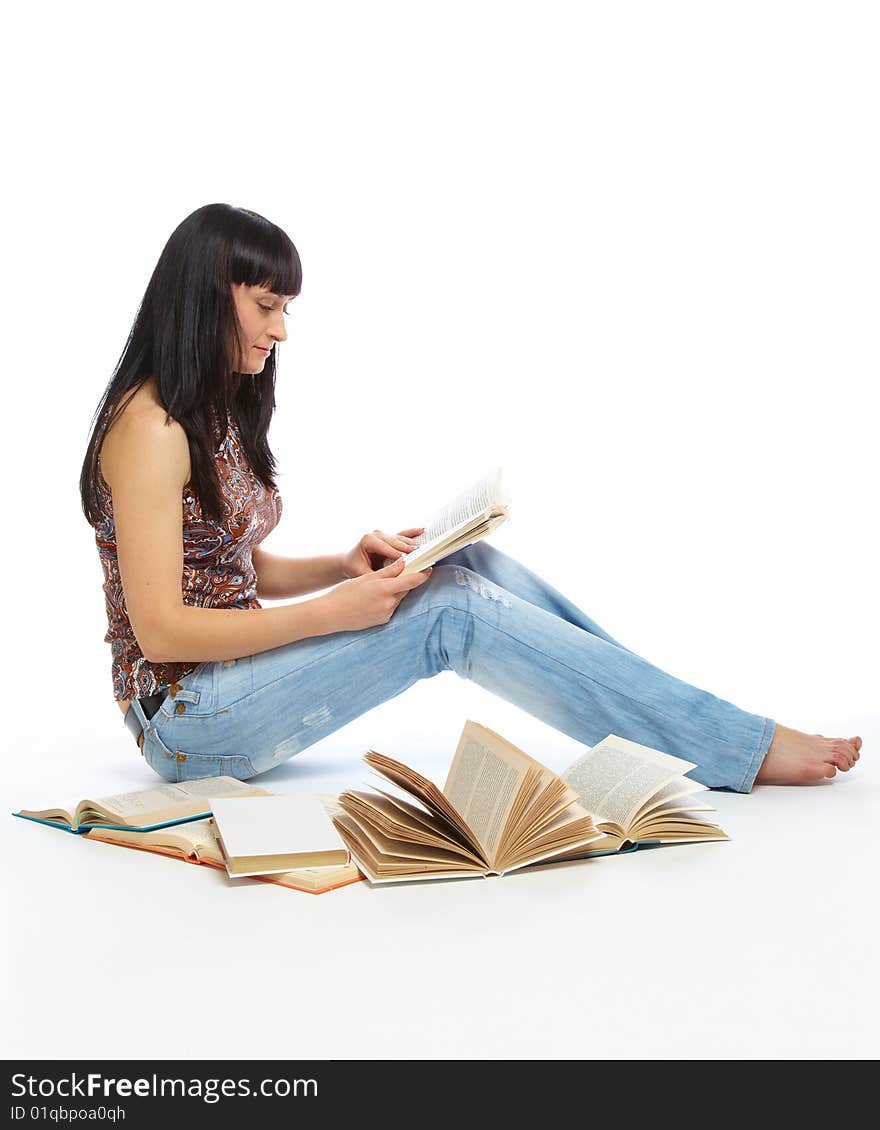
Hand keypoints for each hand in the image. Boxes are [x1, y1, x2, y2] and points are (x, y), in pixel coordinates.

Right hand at [319, 557, 433, 631]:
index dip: (423, 574)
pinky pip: (391, 608)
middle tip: (406, 571)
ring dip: (396, 591)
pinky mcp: (383, 621)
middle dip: (407, 581)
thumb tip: (404, 562)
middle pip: (406, 589)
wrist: (331, 614)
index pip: (412, 580)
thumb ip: (388, 571)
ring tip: (382, 586)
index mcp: (384, 589)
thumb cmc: (345, 593)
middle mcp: (389, 603)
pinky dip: (388, 601)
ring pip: (398, 598)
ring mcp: (386, 614)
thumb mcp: (367, 577)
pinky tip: (376, 599)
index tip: (430, 567)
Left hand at [340, 527, 424, 578]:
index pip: (386, 548)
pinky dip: (412, 532)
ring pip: (400, 538)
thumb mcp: (362, 572)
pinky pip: (402, 534)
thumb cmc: (353, 567)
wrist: (349, 560)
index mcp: (368, 540)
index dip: (398, 554)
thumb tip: (389, 581)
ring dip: (412, 543)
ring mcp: (383, 533)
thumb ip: (376, 575)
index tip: (409, 561)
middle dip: (408, 549)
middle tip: (421, 555)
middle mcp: (376, 534)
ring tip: (423, 549)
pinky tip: (422, 530)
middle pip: (396, 542)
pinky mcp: (388, 536)